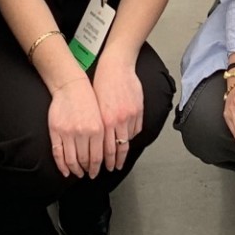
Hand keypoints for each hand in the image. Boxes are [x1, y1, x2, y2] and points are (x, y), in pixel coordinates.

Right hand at [47, 76, 103, 178]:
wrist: (71, 86)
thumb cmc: (88, 100)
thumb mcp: (101, 117)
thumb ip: (102, 136)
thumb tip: (104, 157)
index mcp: (98, 129)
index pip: (97, 157)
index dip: (96, 168)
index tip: (95, 173)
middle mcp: (83, 132)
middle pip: (85, 160)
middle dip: (87, 170)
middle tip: (88, 174)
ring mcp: (68, 132)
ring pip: (71, 159)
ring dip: (75, 170)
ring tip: (78, 173)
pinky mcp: (56, 131)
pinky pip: (58, 153)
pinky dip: (61, 165)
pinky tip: (65, 170)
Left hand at [93, 58, 145, 172]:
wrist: (116, 66)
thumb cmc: (101, 83)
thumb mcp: (95, 105)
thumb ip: (99, 123)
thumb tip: (100, 140)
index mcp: (105, 120)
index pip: (107, 148)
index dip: (108, 160)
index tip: (108, 167)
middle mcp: (118, 120)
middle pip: (119, 148)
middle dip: (116, 161)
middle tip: (115, 168)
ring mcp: (131, 115)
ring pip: (129, 139)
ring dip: (125, 149)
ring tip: (122, 157)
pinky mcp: (139, 109)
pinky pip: (137, 127)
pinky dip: (133, 134)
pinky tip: (129, 138)